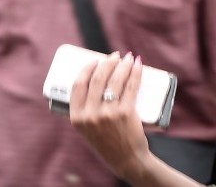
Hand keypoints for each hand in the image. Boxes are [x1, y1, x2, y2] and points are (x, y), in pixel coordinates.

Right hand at [69, 52, 149, 179]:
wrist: (126, 159)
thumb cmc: (108, 142)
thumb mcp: (88, 129)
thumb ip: (87, 110)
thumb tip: (96, 80)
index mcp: (76, 118)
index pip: (77, 86)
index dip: (87, 69)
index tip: (95, 60)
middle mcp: (90, 115)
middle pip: (98, 79)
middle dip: (108, 62)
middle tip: (116, 56)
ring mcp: (108, 113)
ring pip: (115, 80)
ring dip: (123, 65)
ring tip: (129, 58)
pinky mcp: (126, 112)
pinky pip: (131, 86)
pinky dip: (136, 73)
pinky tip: (138, 66)